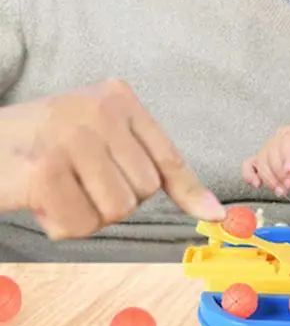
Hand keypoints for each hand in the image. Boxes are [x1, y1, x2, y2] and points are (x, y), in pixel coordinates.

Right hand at [0, 79, 225, 239]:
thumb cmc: (39, 144)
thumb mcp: (93, 135)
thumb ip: (142, 161)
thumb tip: (210, 210)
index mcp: (117, 99)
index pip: (167, 155)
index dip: (190, 191)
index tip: (214, 214)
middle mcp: (100, 111)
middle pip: (144, 190)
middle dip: (114, 199)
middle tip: (77, 182)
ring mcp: (72, 138)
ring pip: (117, 209)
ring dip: (87, 214)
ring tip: (59, 190)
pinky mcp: (45, 170)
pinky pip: (81, 225)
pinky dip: (62, 226)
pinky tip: (41, 201)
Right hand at [242, 123, 289, 196]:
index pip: (289, 140)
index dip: (287, 156)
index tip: (289, 171)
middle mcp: (281, 137)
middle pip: (273, 152)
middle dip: (280, 173)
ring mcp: (269, 147)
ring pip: (261, 161)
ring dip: (270, 179)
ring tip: (282, 191)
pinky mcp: (260, 159)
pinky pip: (249, 164)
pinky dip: (249, 174)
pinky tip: (256, 184)